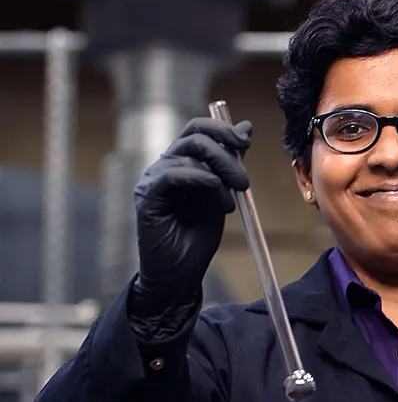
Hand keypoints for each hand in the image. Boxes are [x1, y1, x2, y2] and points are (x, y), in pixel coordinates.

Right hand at [132, 117, 252, 307]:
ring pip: (189, 153)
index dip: (224, 129)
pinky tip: (217, 199)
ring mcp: (153, 179)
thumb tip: (246, 128)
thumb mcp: (222, 195)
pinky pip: (173, 174)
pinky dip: (201, 181)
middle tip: (244, 183)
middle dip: (227, 154)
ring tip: (230, 202)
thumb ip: (231, 163)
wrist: (179, 274)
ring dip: (220, 173)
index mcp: (182, 162)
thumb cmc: (197, 238)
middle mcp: (165, 165)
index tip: (245, 142)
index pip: (199, 128)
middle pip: (195, 135)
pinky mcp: (147, 196)